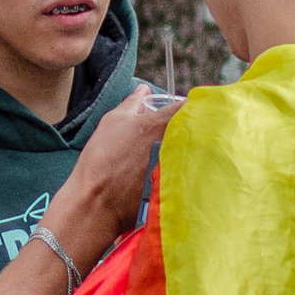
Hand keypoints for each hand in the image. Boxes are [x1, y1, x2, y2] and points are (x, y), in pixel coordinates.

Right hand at [46, 83, 178, 260]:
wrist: (97, 204)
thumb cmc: (101, 161)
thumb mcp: (112, 122)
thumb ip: (132, 103)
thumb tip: (143, 90)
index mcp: (162, 123)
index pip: (190, 105)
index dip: (190, 106)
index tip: (183, 110)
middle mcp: (177, 144)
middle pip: (197, 130)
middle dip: (191, 128)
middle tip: (175, 134)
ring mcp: (181, 168)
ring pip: (195, 152)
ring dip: (189, 151)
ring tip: (167, 157)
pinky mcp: (180, 188)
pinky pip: (189, 174)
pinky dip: (184, 172)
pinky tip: (166, 176)